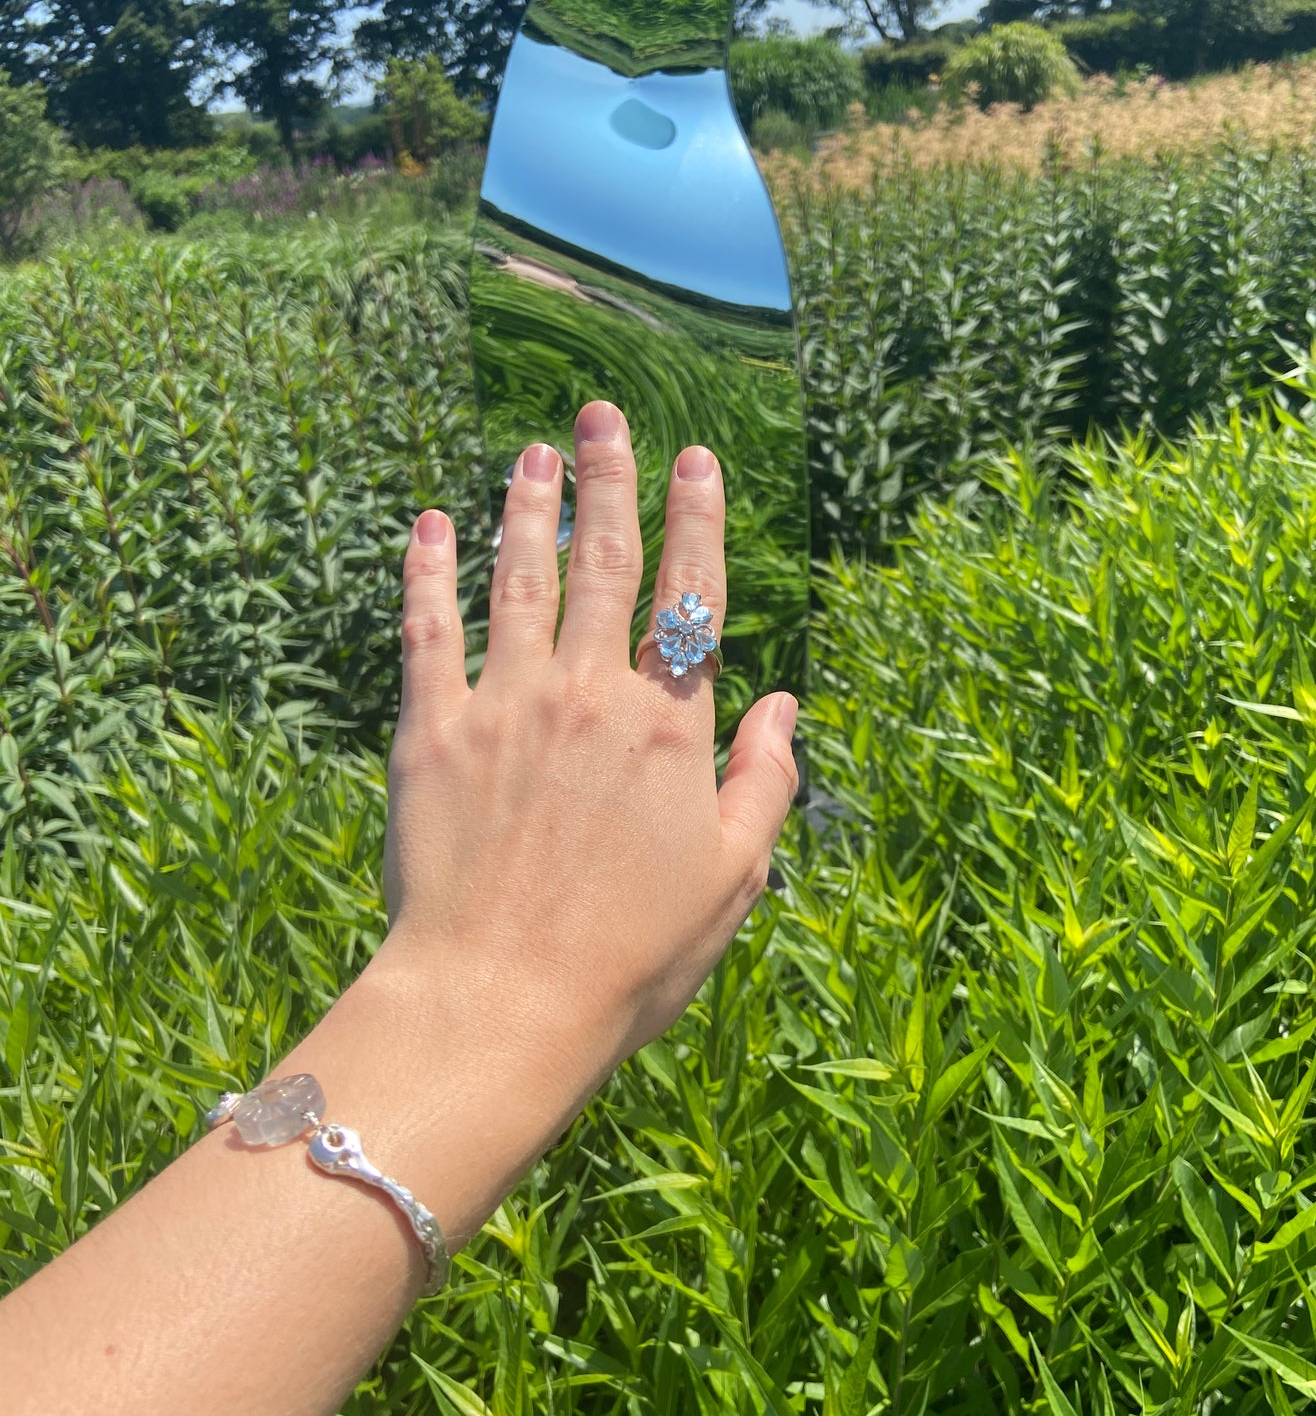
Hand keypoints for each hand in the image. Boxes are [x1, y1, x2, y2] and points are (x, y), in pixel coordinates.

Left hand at [372, 400, 798, 1206]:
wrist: (503, 1000)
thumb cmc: (631, 956)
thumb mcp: (732, 879)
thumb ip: (764, 782)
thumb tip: (787, 704)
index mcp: (670, 727)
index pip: (692, 597)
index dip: (697, 519)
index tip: (695, 459)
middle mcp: (590, 694)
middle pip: (605, 564)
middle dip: (608, 480)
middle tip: (603, 414)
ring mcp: (506, 705)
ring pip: (520, 578)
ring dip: (528, 506)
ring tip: (533, 450)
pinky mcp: (432, 732)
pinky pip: (430, 631)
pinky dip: (429, 572)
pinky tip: (430, 524)